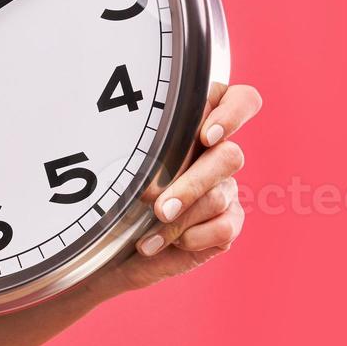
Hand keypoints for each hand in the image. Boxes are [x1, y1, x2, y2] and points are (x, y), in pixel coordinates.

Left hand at [94, 83, 262, 296]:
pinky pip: (225, 228)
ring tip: (147, 234)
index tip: (206, 136)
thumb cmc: (111, 194)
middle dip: (191, 185)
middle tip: (159, 208)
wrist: (106, 245)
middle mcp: (215, 155)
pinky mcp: (227, 224)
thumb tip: (148, 167)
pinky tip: (167, 243)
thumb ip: (142, 152)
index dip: (233, 114)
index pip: (240, 100)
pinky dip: (191, 238)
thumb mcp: (119, 166)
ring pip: (220, 196)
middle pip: (230, 156)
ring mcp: (225, 189)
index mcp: (194, 125)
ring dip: (179, 219)